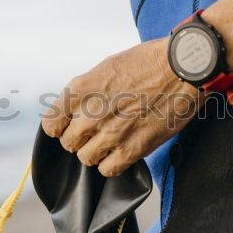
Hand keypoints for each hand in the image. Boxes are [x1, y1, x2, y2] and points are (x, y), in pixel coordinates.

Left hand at [42, 38, 200, 176]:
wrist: (182, 69)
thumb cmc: (149, 62)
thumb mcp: (107, 67)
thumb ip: (88, 91)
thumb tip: (79, 109)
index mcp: (80, 90)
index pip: (51, 124)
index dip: (61, 127)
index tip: (70, 126)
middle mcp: (90, 114)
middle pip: (69, 143)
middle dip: (81, 139)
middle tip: (97, 132)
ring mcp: (110, 134)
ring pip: (86, 158)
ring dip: (97, 152)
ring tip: (112, 141)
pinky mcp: (132, 149)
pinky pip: (108, 170)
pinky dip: (112, 164)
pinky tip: (122, 151)